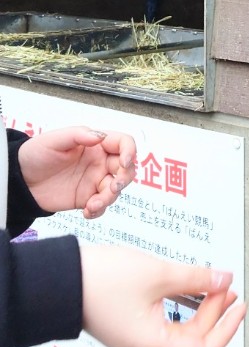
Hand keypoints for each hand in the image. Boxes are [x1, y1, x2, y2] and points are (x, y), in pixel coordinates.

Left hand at [18, 126, 136, 218]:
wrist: (21, 180)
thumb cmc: (36, 154)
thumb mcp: (55, 139)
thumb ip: (79, 135)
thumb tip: (100, 136)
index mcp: (96, 144)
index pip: (124, 143)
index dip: (130, 151)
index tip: (124, 162)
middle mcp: (99, 162)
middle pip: (126, 169)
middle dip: (124, 179)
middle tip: (112, 187)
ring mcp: (94, 181)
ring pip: (116, 190)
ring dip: (109, 198)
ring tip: (92, 205)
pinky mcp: (86, 198)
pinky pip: (101, 206)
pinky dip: (98, 211)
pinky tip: (86, 211)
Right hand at [80, 245, 245, 346]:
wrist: (58, 279)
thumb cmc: (98, 281)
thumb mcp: (158, 274)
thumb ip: (196, 278)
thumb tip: (224, 280)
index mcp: (152, 345)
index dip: (227, 328)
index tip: (240, 307)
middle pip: (192, 338)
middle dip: (214, 313)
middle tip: (227, 288)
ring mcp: (134, 339)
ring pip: (177, 329)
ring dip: (198, 308)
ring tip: (213, 285)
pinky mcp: (126, 326)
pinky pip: (162, 322)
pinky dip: (180, 305)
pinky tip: (188, 286)